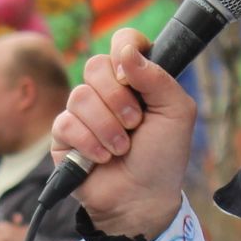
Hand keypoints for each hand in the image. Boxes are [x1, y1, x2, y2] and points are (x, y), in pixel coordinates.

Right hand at [51, 26, 196, 240]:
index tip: (132, 74)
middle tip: (135, 124)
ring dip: (107, 128)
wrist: (142, 198)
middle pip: (96, 65)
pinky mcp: (63, 135)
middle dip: (119, 99)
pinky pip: (66, 122)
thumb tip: (127, 51)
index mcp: (136, 80)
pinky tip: (101, 159)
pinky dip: (89, 143)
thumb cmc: (163, 157)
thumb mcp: (177, 113)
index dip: (125, 50)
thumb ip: (157, 77)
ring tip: (120, 148)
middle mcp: (107, 91)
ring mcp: (83, 112)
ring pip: (80, 96)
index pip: (123, 42)